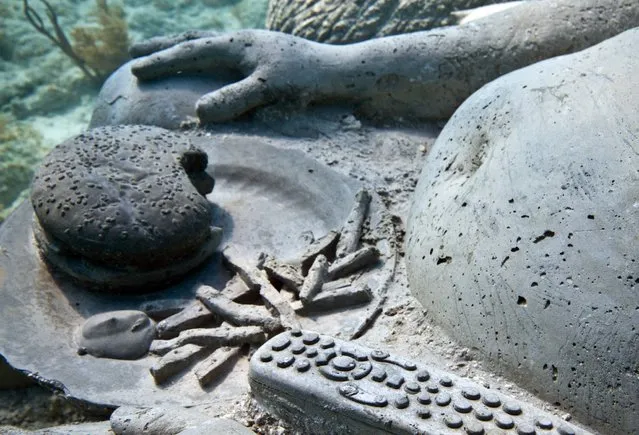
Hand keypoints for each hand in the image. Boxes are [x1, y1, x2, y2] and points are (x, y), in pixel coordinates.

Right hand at [131, 30, 340, 122]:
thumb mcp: (271, 90)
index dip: (161, 61)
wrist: (342, 72)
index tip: (133, 69)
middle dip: (163, 48)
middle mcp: (242, 41)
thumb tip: (198, 112)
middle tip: (134, 52)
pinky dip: (210, 59)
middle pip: (194, 40)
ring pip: (209, 44)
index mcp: (238, 44)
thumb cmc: (309, 81)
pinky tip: (212, 69)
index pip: (191, 51)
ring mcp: (254, 47)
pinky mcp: (266, 58)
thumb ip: (237, 99)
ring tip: (168, 55)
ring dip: (184, 49)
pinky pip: (227, 54)